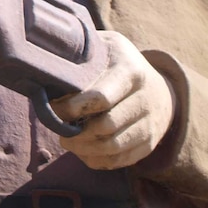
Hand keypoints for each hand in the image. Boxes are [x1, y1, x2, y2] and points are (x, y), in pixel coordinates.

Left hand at [51, 31, 175, 168]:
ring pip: (112, 147)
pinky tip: (82, 149)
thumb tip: (47, 70)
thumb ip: (81, 56)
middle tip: (57, 126)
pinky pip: (119, 161)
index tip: (54, 107)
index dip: (72, 107)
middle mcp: (145, 98)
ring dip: (83, 148)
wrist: (161, 88)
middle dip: (75, 130)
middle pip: (106, 125)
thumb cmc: (119, 64)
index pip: (100, 97)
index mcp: (131, 71)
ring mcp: (149, 124)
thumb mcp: (106, 47)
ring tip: (66, 140)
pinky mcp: (149, 144)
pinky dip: (96, 159)